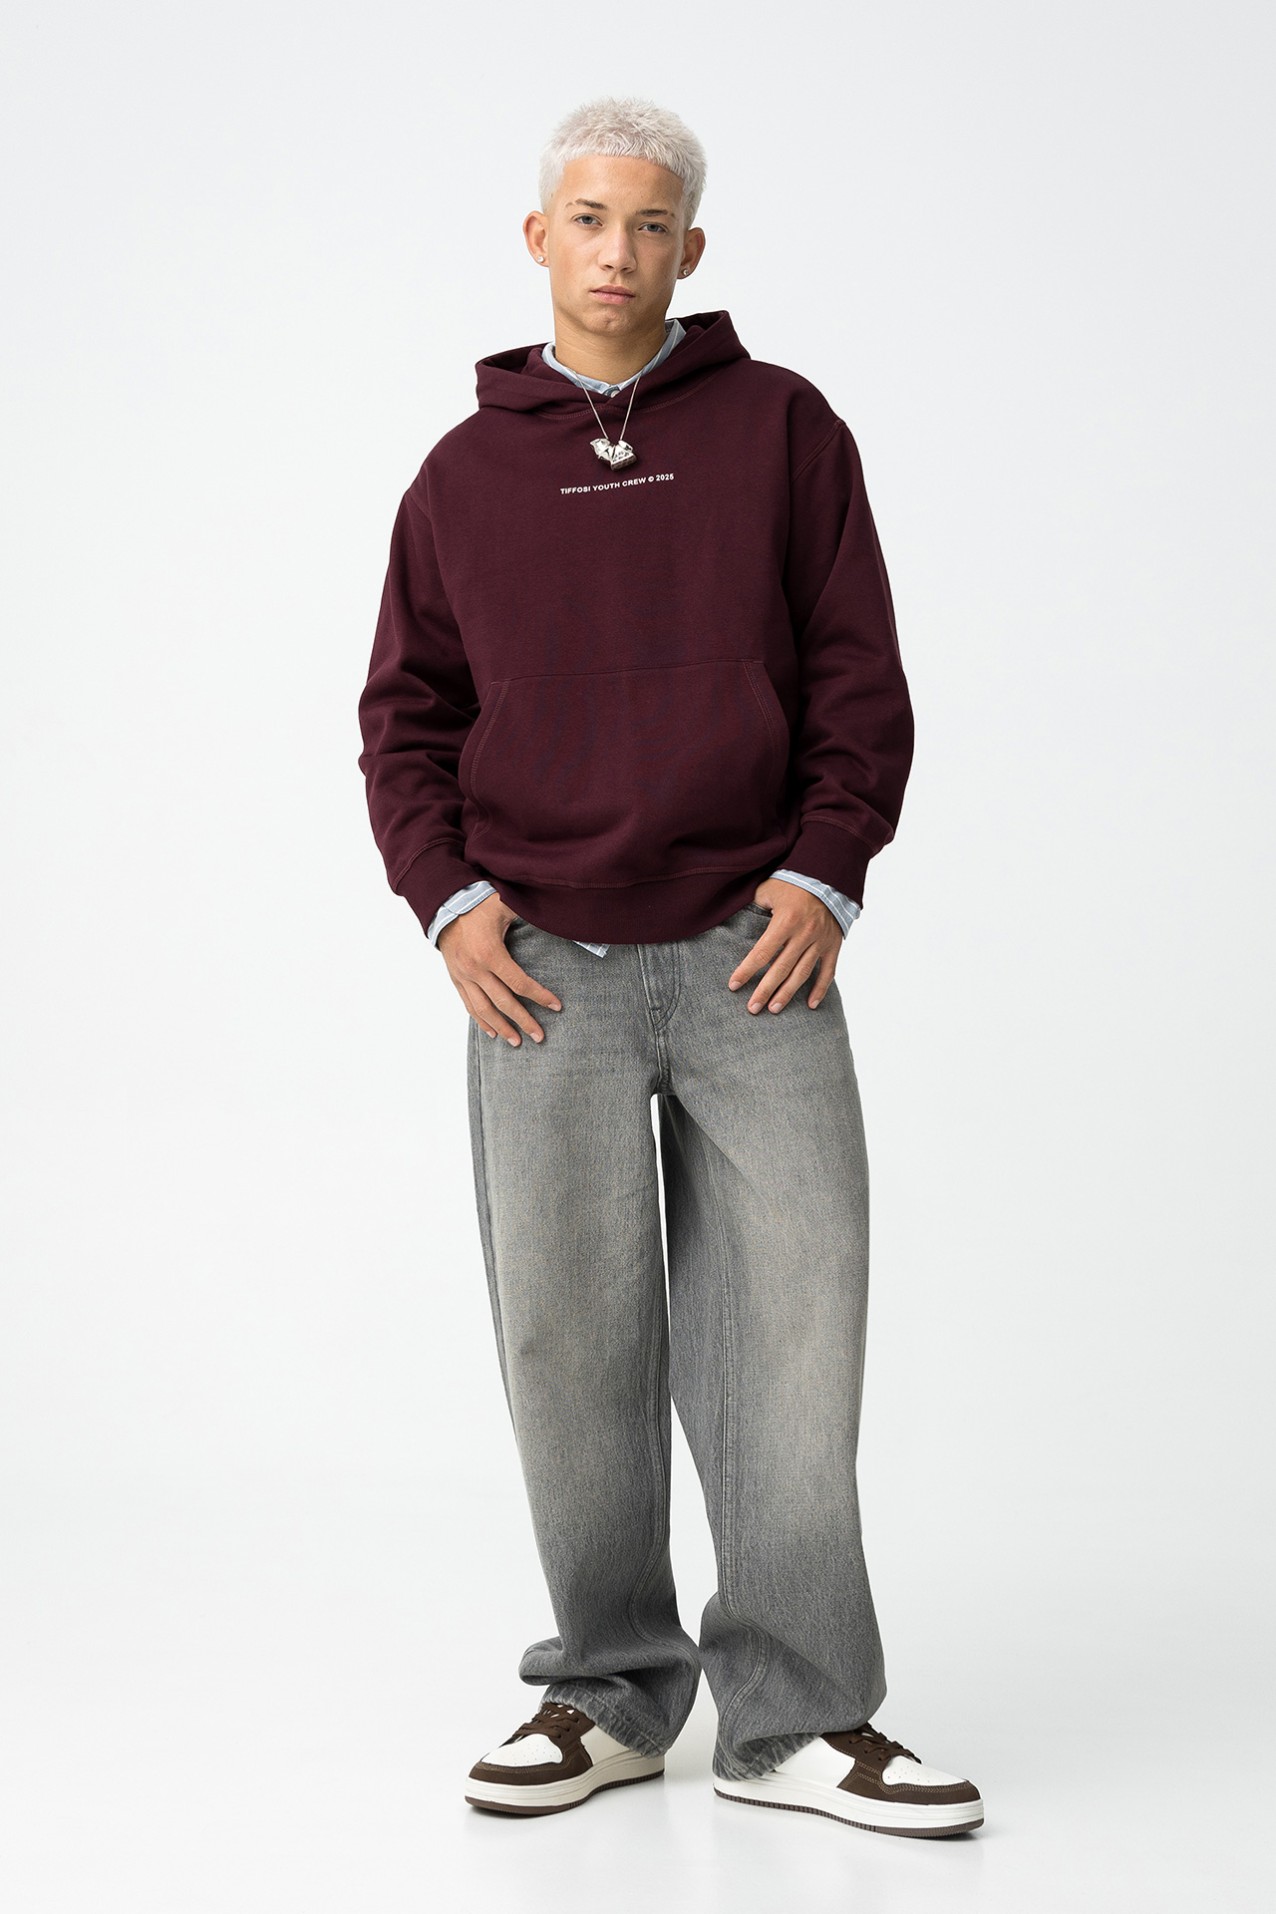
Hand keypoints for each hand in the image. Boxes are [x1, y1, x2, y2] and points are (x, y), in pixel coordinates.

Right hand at [438, 895, 561, 1045]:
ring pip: (484, 1009)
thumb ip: (529, 914)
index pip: (519, 983)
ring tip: (517, 1042)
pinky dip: (480, 1020)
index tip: (556, 1006)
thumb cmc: (478, 903)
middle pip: (503, 1003)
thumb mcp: (505, 906)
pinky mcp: (455, 978)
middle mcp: (475, 969)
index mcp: (490, 954)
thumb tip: (556, 916)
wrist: (444, 904)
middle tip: (540, 1037)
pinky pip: (468, 1004)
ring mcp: (463, 976)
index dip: (540, 996)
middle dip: (523, 1021)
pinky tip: (491, 1032)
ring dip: (502, 1028)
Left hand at [727, 879, 841, 1011]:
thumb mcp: (768, 889)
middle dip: (764, 990)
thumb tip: (736, 919)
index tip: (734, 986)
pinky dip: (821, 989)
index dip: (747, 971)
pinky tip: (811, 1005)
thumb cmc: (793, 882)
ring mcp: (820, 941)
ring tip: (774, 1009)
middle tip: (752, 1008)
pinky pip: (828, 972)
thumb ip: (753, 906)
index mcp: (786, 921)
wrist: (828, 876)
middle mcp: (804, 934)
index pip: (762, 952)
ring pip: (802, 974)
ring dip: (787, 994)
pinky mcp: (833, 945)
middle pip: (781, 969)